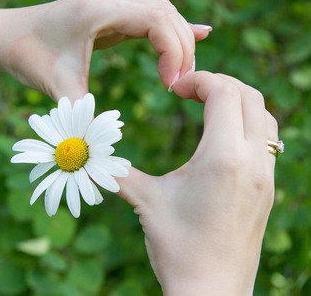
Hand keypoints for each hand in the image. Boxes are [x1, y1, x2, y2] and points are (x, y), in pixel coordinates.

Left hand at [0, 0, 210, 99]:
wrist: (6, 38)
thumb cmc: (27, 57)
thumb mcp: (58, 88)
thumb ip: (85, 114)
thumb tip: (103, 150)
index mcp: (99, 7)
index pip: (157, 19)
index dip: (174, 50)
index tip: (170, 85)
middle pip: (166, 13)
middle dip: (181, 48)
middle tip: (181, 85)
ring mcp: (111, 4)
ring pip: (161, 13)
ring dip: (178, 41)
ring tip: (183, 74)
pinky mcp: (111, 15)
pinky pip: (150, 18)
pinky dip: (172, 30)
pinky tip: (197, 34)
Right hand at [117, 71, 277, 294]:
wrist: (211, 292)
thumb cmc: (177, 248)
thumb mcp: (146, 201)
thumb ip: (118, 171)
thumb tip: (89, 155)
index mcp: (223, 157)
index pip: (224, 93)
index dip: (198, 80)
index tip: (174, 89)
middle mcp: (252, 162)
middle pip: (250, 96)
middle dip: (219, 84)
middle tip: (189, 92)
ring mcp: (265, 176)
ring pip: (264, 116)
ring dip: (237, 102)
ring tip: (206, 108)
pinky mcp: (267, 190)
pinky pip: (266, 140)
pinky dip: (247, 124)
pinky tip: (221, 138)